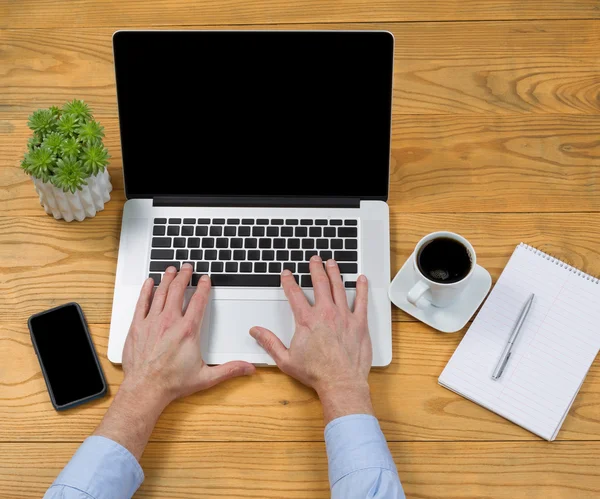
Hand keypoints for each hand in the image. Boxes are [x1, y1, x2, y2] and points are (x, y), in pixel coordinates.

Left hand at [94, 264, 254, 458]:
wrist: (145, 390)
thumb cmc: (172, 383)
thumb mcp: (206, 377)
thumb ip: (229, 370)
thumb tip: (248, 369)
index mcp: (187, 330)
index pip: (198, 301)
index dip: (203, 287)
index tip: (205, 279)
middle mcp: (169, 322)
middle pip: (178, 291)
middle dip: (183, 276)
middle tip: (186, 267)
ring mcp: (152, 323)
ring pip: (160, 293)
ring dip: (167, 279)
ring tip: (170, 270)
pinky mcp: (137, 327)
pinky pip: (141, 303)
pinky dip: (146, 291)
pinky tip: (149, 283)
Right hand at [250, 255, 373, 423]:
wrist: (340, 382)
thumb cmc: (315, 373)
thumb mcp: (285, 359)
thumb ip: (269, 342)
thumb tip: (256, 331)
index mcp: (307, 320)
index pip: (294, 294)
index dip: (289, 281)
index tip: (287, 273)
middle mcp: (325, 313)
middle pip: (319, 283)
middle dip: (315, 268)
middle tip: (314, 259)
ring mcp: (343, 316)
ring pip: (338, 287)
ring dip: (334, 272)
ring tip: (332, 262)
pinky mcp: (359, 323)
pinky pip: (361, 300)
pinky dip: (361, 288)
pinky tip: (361, 279)